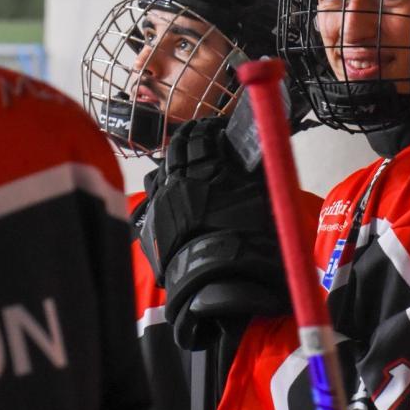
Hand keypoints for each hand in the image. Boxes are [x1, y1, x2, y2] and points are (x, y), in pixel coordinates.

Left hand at [139, 117, 289, 347]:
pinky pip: (150, 196)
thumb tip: (251, 148)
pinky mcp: (150, 224)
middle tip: (201, 137)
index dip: (212, 128)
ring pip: (159, 169)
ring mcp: (160, 201)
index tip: (220, 128)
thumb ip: (251, 169)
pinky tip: (167, 191)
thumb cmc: (248, 238)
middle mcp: (178, 179)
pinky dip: (159, 187)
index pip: (204, 135)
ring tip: (183, 164)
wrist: (219, 280)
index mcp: (205, 168)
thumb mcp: (259, 196)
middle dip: (190, 138)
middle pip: (178, 148)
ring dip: (171, 163)